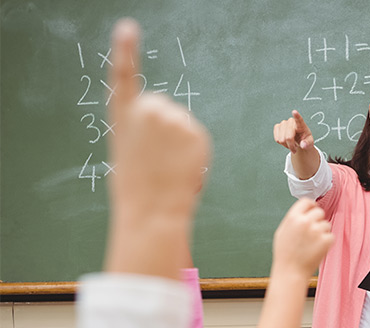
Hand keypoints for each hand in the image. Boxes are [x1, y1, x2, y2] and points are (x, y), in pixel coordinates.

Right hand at [108, 19, 209, 230]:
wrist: (153, 209)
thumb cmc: (137, 187)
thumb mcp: (128, 151)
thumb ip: (140, 130)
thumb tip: (157, 126)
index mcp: (123, 115)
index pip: (123, 74)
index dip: (126, 49)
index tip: (127, 28)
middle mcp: (147, 110)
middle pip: (162, 106)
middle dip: (164, 127)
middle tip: (157, 158)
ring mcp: (174, 119)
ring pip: (182, 122)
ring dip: (179, 141)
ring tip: (169, 167)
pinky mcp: (196, 133)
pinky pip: (197, 137)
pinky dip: (194, 151)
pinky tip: (182, 167)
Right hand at [272, 198, 333, 278]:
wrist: (290, 272)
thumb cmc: (285, 254)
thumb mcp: (282, 231)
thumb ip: (293, 219)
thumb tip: (304, 210)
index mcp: (293, 217)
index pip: (307, 201)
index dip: (311, 206)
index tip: (313, 211)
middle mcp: (305, 221)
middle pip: (319, 212)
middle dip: (318, 220)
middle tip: (313, 232)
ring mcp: (316, 231)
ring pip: (326, 224)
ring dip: (322, 232)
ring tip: (312, 244)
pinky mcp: (326, 240)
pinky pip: (331, 236)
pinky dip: (327, 242)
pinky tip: (317, 249)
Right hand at [273, 110, 314, 153]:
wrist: (299, 140)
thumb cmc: (305, 140)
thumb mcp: (310, 143)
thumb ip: (308, 144)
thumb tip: (303, 145)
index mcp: (301, 124)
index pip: (299, 120)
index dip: (296, 116)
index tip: (294, 112)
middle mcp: (291, 121)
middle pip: (288, 137)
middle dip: (291, 145)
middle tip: (295, 148)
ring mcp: (283, 123)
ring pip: (281, 139)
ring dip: (286, 145)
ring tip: (291, 144)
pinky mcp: (277, 126)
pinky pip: (277, 139)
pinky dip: (281, 143)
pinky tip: (286, 141)